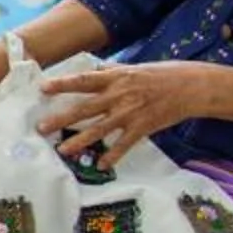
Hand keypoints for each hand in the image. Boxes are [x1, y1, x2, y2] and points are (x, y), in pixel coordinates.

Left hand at [34, 60, 210, 165]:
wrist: (191, 86)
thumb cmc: (162, 74)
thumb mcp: (133, 67)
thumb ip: (111, 71)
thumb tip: (92, 69)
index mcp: (116, 77)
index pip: (83, 80)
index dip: (63, 84)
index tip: (43, 88)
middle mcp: (119, 95)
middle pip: (85, 108)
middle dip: (61, 119)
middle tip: (41, 128)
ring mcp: (130, 113)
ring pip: (100, 129)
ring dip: (80, 141)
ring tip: (63, 150)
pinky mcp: (143, 127)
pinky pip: (124, 144)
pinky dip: (113, 155)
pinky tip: (101, 164)